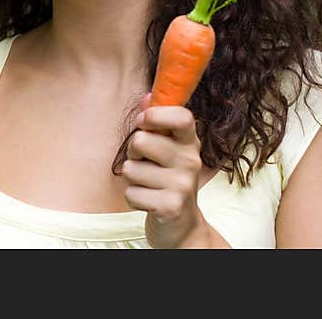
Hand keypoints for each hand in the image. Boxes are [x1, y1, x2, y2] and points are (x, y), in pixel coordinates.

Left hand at [121, 93, 210, 247]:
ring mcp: (182, 185)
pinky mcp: (170, 206)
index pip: (182, 116)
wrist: (182, 224)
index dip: (156, 114)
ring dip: (133, 178)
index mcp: (189, 142)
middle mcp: (190, 161)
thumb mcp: (166, 148)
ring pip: (131, 169)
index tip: (144, 121)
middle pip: (141, 141)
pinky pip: (131, 193)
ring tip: (149, 184)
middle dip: (133, 153)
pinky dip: (133, 198)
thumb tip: (147, 97)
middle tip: (146, 163)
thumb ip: (156, 123)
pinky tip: (149, 201)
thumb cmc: (167, 178)